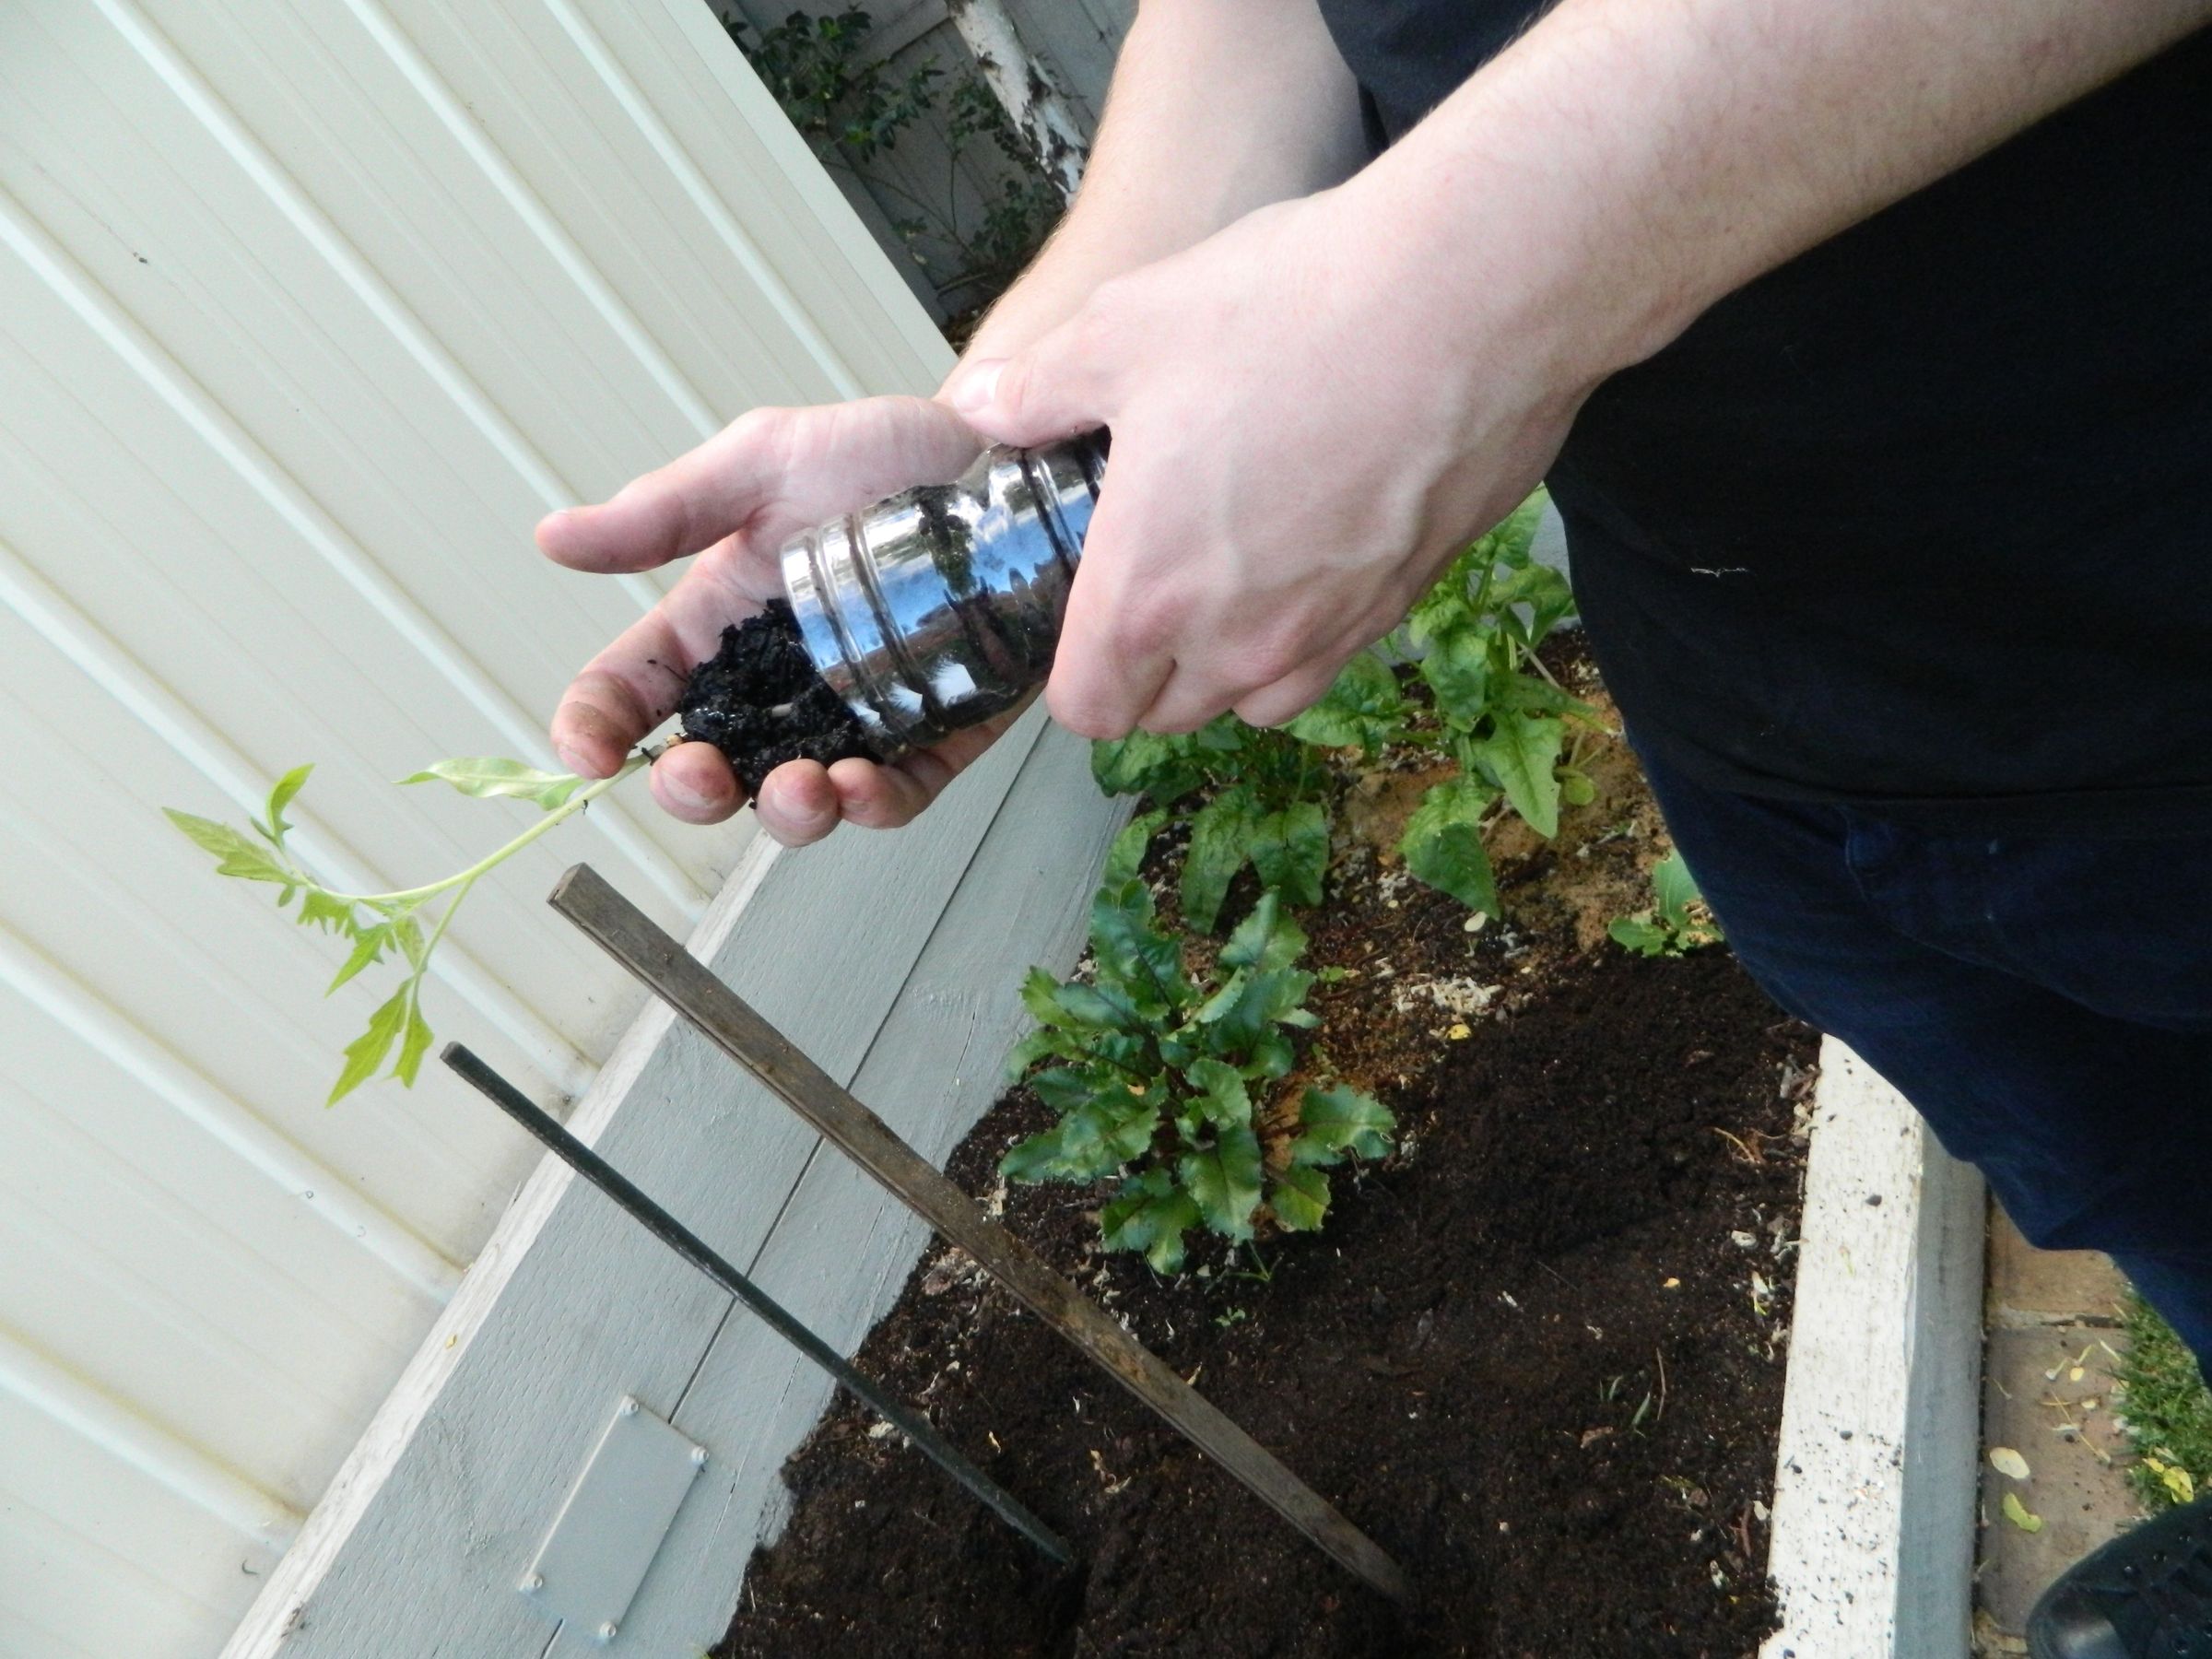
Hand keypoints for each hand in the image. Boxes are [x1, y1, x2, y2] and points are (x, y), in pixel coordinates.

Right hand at [537, 395, 1010, 845]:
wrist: (1009, 458)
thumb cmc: (888, 451)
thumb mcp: (766, 460)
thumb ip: (667, 510)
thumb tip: (552, 537)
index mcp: (724, 619)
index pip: (640, 686)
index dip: (599, 726)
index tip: (589, 753)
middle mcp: (783, 680)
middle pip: (715, 765)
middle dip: (696, 790)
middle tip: (702, 779)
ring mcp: (860, 713)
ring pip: (804, 796)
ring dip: (791, 813)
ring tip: (803, 791)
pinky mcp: (940, 730)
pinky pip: (902, 791)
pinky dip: (878, 805)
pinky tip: (865, 788)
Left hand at [945, 186, 1595, 737]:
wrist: (1469, 299)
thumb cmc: (1286, 311)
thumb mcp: (1125, 329)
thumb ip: (1038, 388)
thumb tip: (981, 406)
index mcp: (1148, 595)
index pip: (1089, 710)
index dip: (1074, 676)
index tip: (1078, 620)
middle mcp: (1239, 641)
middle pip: (1170, 714)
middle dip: (1147, 671)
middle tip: (1149, 578)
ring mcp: (1331, 631)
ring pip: (1258, 698)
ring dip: (1231, 662)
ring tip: (1230, 571)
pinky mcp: (1406, 601)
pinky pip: (1336, 655)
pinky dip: (1310, 631)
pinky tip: (1311, 543)